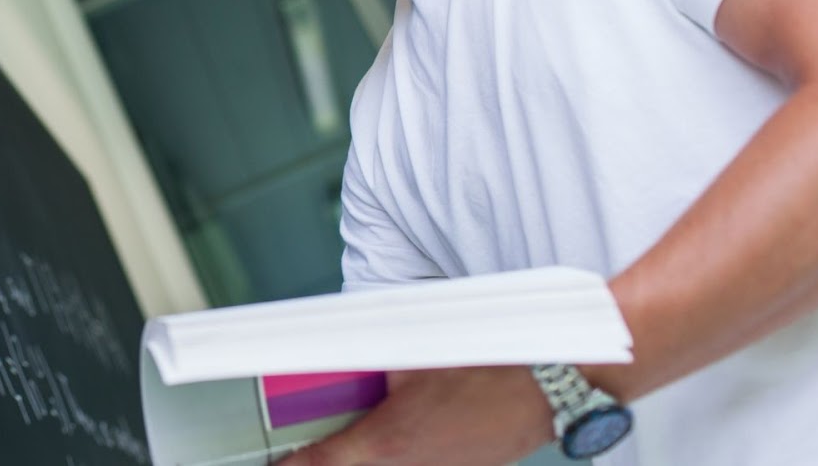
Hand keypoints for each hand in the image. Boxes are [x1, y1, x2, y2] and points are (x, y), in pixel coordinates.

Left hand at [275, 366, 554, 465]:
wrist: (541, 393)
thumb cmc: (482, 372)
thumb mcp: (410, 363)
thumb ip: (367, 370)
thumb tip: (337, 365)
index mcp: (386, 442)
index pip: (320, 464)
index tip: (276, 463)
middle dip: (325, 461)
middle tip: (307, 449)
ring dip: (361, 459)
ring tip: (350, 440)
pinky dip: (394, 460)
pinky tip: (398, 441)